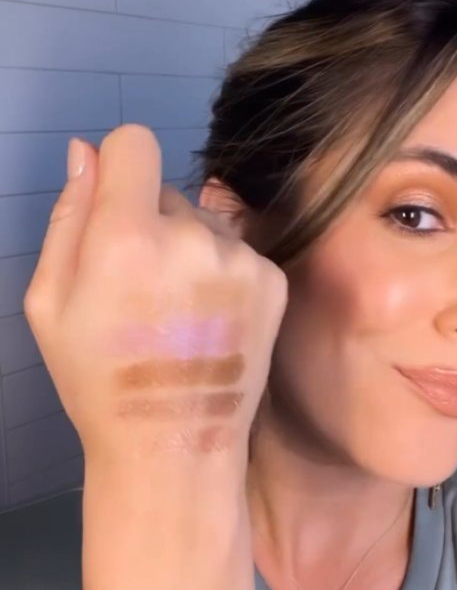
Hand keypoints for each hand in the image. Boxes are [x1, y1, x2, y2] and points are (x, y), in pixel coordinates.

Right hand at [23, 125, 287, 464]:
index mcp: (126, 237)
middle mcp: (191, 236)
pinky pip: (236, 250)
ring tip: (176, 315)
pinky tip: (208, 323)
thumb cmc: (96, 380)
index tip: (114, 208)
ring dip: (187, 250)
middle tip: (140, 293)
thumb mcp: (50, 301)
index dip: (119, 168)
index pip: (135, 142)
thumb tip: (86, 152)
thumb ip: (69, 216)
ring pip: (204, 223)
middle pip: (167, 192)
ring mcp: (240, 258)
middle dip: (149, 224)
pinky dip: (221, 275)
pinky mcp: (274, 280)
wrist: (171, 446)